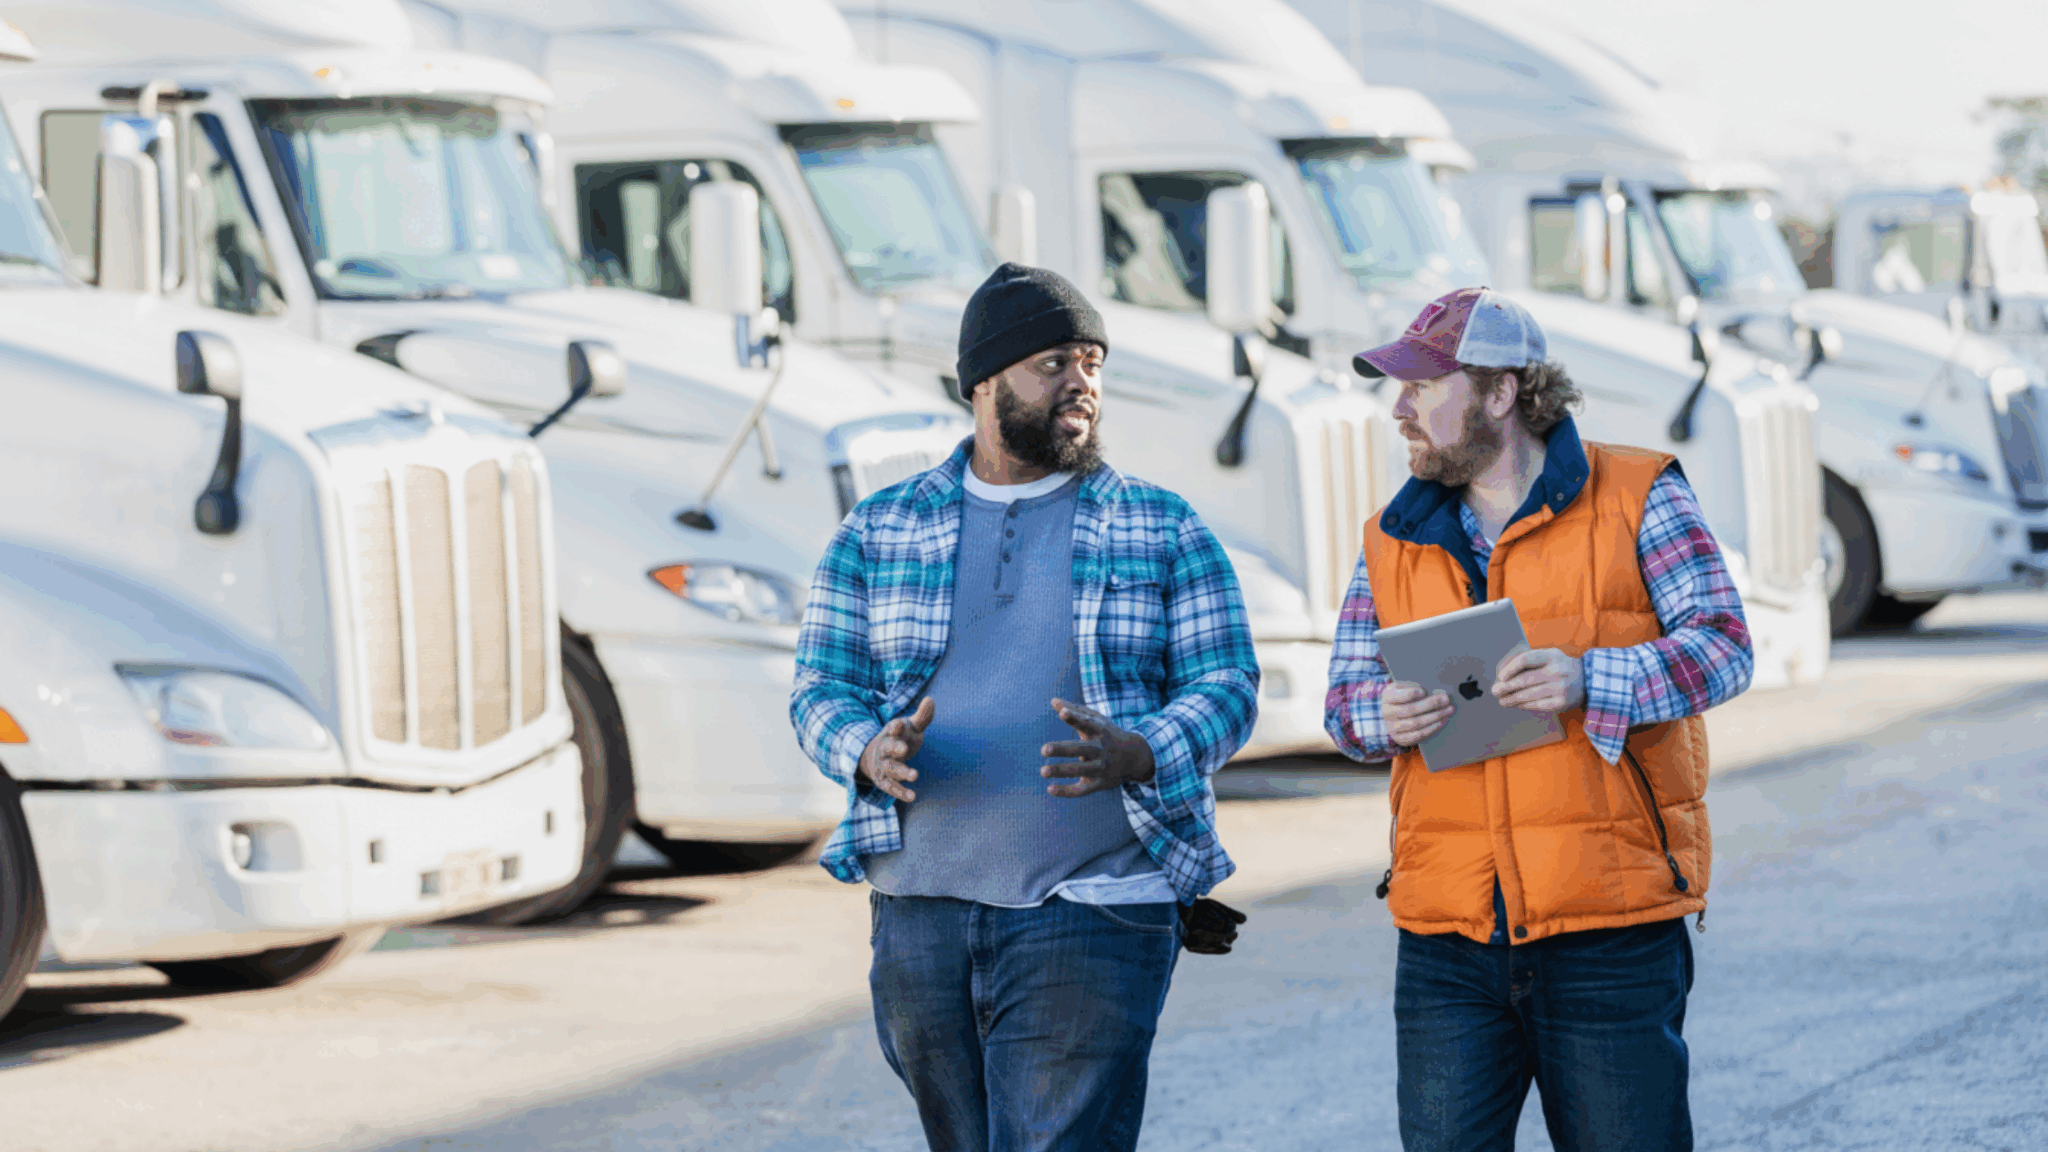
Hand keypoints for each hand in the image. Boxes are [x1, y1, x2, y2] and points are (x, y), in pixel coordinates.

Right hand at [858, 697, 934, 802]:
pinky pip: (891, 787)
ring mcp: (883, 765)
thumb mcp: (910, 727)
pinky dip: (901, 792)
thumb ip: (922, 717)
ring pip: (890, 769)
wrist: (874, 756)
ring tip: (914, 774)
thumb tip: (931, 700)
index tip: (899, 724)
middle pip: (887, 748)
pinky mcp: (884, 780)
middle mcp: (884, 749)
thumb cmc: (898, 739)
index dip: (895, 727)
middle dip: (895, 748)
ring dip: (901, 772)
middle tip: (904, 749)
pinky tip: (913, 796)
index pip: (892, 728)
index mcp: (891, 733)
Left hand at [1041, 698, 1155, 796]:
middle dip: (1062, 749)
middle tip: (1043, 749)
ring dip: (1061, 771)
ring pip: (1080, 770)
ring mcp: (1101, 767)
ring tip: (1043, 771)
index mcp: (1100, 731)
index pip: (1086, 723)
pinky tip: (1050, 789)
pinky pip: (1082, 789)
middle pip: (1080, 749)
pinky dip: (1066, 791)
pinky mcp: (1099, 783)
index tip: (1062, 712)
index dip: (1075, 717)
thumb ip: (1075, 710)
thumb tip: (1053, 700)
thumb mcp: (1097, 720)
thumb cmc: (1109, 734)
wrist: (1135, 757)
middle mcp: (1101, 749)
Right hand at [1381, 681, 1452, 748]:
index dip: (1411, 694)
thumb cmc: (1401, 697)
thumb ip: (1412, 685)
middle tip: (1446, 699)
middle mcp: (1387, 714)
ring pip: (1416, 723)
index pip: (1398, 696)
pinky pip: (1418, 735)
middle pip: (1411, 710)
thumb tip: (1431, 687)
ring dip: (1435, 716)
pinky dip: (1432, 728)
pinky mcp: (1401, 739)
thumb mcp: (1402, 687)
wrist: (1391, 715)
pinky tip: (1442, 721)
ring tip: (1448, 710)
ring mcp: (1393, 728)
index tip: (1424, 691)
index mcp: (1387, 697)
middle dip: (1431, 704)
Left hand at [1492, 648, 1584, 713]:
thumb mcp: (1550, 656)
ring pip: (1529, 695)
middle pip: (1524, 680)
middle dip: (1506, 687)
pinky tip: (1517, 704)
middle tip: (1495, 691)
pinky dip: (1524, 705)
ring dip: (1512, 699)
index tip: (1500, 677)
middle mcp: (1557, 671)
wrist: (1589, 681)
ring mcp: (1560, 688)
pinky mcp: (1562, 703)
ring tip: (1502, 700)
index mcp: (1552, 656)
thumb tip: (1503, 673)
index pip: (1526, 660)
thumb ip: (1530, 660)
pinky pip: (1537, 705)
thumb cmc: (1561, 667)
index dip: (1510, 669)